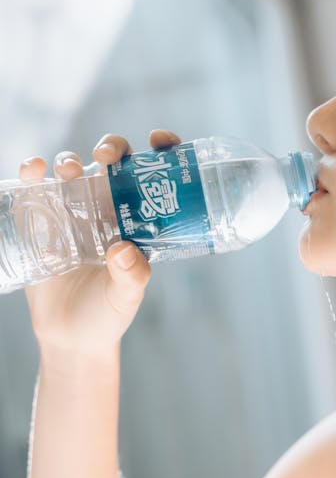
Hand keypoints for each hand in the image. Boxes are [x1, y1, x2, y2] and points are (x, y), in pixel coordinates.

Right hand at [20, 130, 181, 357]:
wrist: (69, 338)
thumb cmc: (107, 316)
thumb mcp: (125, 298)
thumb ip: (131, 276)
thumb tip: (123, 250)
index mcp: (137, 219)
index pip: (154, 175)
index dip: (163, 150)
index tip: (159, 139)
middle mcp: (107, 209)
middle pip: (111, 162)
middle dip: (111, 148)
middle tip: (106, 157)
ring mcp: (72, 212)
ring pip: (72, 169)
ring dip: (70, 161)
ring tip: (69, 172)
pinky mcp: (40, 221)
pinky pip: (34, 188)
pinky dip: (31, 172)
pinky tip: (33, 169)